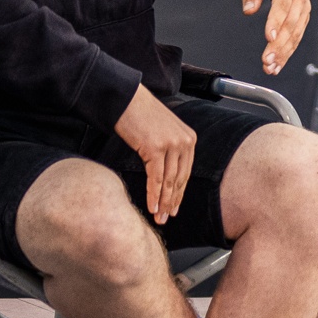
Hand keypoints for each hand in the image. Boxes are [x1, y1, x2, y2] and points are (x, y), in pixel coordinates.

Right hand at [114, 85, 195, 223]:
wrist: (127, 99)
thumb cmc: (141, 115)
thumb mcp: (163, 132)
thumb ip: (170, 150)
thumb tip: (167, 176)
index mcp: (189, 138)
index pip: (186, 172)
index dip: (179, 193)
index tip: (173, 208)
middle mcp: (185, 141)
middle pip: (180, 179)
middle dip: (171, 201)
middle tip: (165, 218)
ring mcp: (172, 144)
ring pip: (169, 181)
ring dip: (162, 202)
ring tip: (158, 217)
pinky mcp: (156, 148)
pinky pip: (156, 178)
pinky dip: (154, 195)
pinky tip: (151, 207)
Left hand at [242, 0, 311, 73]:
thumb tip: (248, 10)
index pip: (282, 5)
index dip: (276, 22)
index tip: (268, 37)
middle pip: (291, 24)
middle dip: (279, 45)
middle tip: (266, 60)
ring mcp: (304, 10)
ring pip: (295, 35)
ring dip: (284, 53)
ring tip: (270, 68)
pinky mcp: (303, 19)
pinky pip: (297, 38)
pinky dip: (288, 53)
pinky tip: (277, 65)